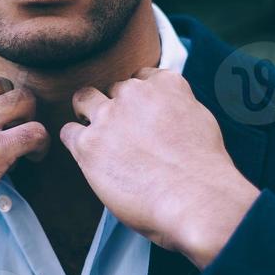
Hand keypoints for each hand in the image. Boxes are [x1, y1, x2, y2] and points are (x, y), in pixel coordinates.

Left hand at [59, 68, 258, 269]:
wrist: (195, 198)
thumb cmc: (204, 173)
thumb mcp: (201, 123)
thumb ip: (179, 110)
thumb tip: (167, 116)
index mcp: (167, 85)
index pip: (143, 76)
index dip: (139, 99)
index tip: (141, 116)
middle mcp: (135, 93)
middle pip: (114, 89)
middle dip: (117, 108)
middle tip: (122, 135)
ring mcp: (109, 116)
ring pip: (84, 99)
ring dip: (88, 116)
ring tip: (98, 140)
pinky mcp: (89, 143)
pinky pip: (69, 132)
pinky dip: (76, 143)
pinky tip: (88, 158)